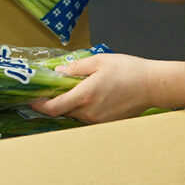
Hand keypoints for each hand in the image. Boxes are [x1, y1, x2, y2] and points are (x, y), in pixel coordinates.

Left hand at [29, 53, 160, 122]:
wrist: (152, 85)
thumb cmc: (128, 70)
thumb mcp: (99, 61)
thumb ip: (76, 67)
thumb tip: (59, 72)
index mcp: (85, 95)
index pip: (53, 108)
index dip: (39, 105)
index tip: (32, 99)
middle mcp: (89, 112)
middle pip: (63, 111)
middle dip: (55, 101)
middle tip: (54, 88)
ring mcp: (98, 120)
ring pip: (75, 114)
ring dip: (71, 104)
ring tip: (78, 89)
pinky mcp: (106, 123)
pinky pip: (88, 117)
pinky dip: (84, 108)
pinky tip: (93, 96)